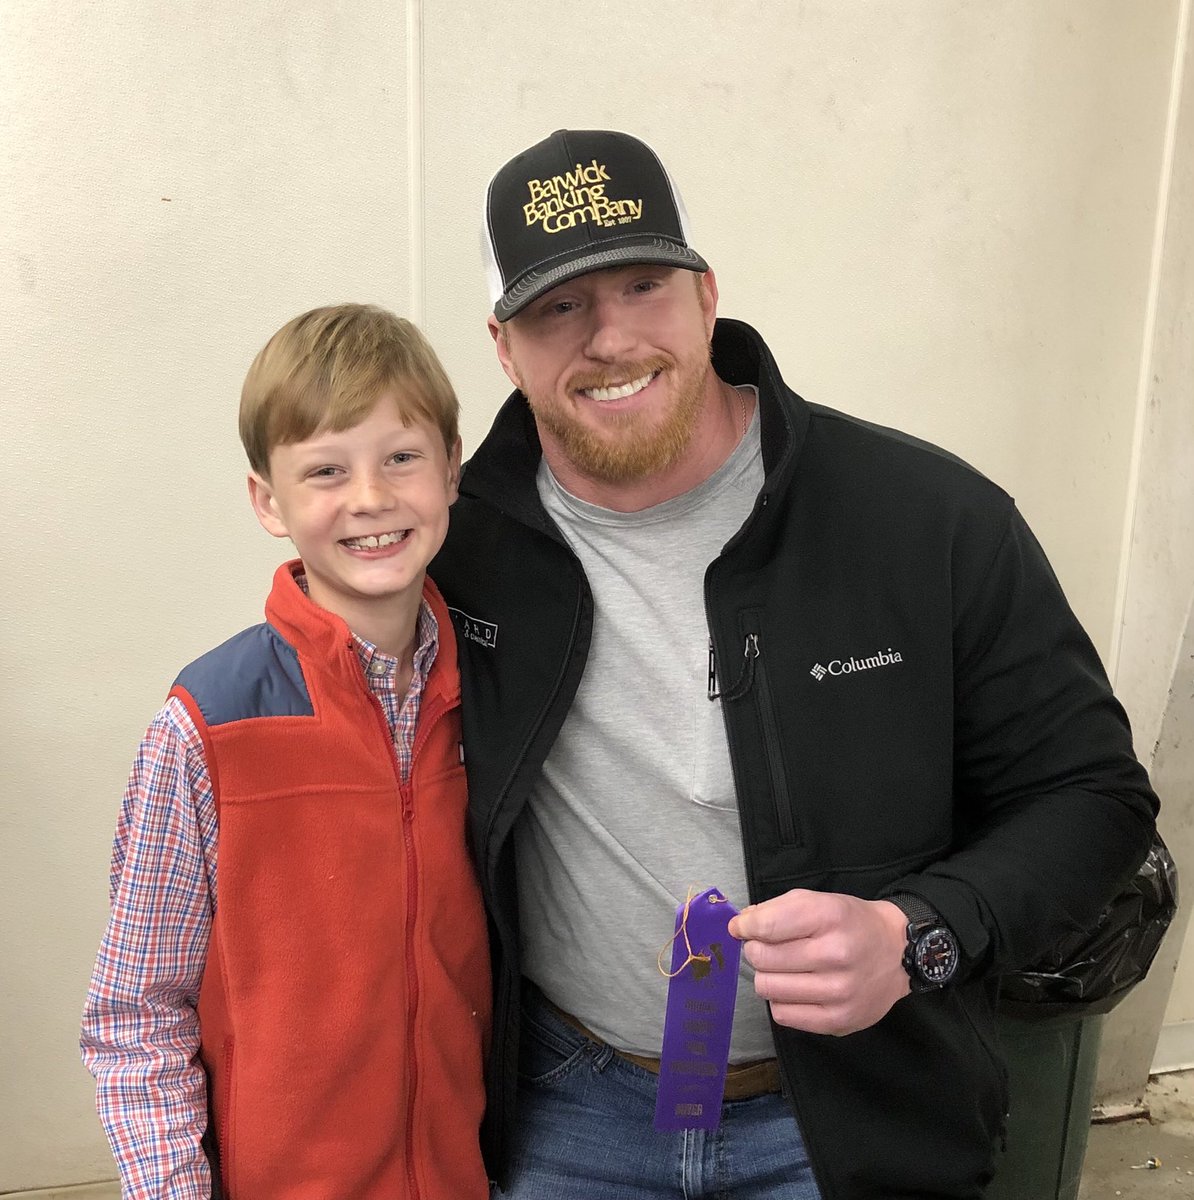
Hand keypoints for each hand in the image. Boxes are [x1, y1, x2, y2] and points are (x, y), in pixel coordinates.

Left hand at [728, 890, 910, 1035]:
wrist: (898, 953)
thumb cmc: (851, 923)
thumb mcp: (818, 901)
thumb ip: (775, 909)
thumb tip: (739, 926)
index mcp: (829, 917)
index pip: (767, 926)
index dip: (745, 927)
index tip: (742, 928)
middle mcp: (836, 954)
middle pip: (762, 958)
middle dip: (756, 950)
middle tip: (767, 947)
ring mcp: (839, 992)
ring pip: (768, 988)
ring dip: (767, 976)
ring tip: (783, 969)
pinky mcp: (839, 1021)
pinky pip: (783, 1015)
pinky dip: (781, 1000)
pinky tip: (796, 988)